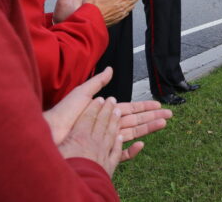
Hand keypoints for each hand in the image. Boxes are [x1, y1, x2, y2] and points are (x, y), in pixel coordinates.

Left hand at [44, 68, 172, 162]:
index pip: (130, 108)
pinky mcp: (102, 152)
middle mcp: (109, 125)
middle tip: (169, 114)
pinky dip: (132, 150)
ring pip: (133, 133)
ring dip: (149, 128)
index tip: (158, 104)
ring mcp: (106, 139)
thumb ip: (98, 82)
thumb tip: (109, 69)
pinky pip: (120, 153)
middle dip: (153, 117)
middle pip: (136, 120)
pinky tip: (142, 144)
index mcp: (106, 111)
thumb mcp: (82, 93)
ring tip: (164, 123)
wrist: (51, 132)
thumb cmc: (64, 113)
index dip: (145, 106)